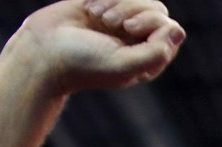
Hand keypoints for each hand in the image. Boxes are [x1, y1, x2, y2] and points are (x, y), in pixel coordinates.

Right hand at [9, 0, 185, 96]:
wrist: (43, 50)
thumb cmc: (82, 63)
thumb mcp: (122, 65)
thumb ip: (155, 53)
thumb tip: (177, 30)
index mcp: (148, 60)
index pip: (170, 30)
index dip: (152, 22)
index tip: (128, 29)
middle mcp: (138, 41)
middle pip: (157, 10)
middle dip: (133, 9)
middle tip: (110, 23)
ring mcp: (121, 23)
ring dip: (116, 2)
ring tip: (97, 16)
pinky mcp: (104, 7)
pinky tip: (89, 9)